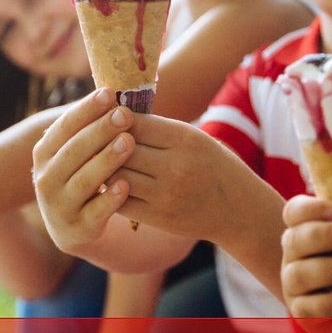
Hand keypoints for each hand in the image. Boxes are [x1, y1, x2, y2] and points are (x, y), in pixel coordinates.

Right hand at [32, 89, 131, 253]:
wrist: (74, 226)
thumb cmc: (82, 174)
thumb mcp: (77, 151)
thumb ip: (89, 125)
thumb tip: (113, 89)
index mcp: (44, 154)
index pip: (64, 126)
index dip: (86, 109)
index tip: (109, 93)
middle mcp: (45, 179)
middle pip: (74, 151)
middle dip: (100, 131)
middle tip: (125, 114)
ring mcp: (59, 206)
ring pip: (84, 180)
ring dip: (106, 160)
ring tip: (129, 143)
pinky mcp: (77, 229)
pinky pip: (95, 212)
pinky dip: (110, 199)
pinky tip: (126, 185)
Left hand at [113, 113, 269, 243]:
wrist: (238, 209)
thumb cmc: (213, 166)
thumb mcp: (194, 138)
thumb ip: (159, 128)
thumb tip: (115, 115)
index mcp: (184, 139)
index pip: (134, 123)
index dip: (114, 121)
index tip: (106, 120)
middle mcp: (175, 165)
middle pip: (120, 149)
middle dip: (104, 144)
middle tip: (93, 142)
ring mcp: (166, 194)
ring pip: (117, 175)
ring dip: (104, 169)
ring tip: (99, 163)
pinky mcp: (159, 217)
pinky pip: (120, 202)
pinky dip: (110, 192)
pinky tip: (110, 184)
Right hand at [280, 194, 331, 332]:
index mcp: (308, 225)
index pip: (295, 211)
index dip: (312, 209)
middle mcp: (295, 252)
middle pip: (294, 239)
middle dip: (325, 235)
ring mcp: (295, 281)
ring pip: (299, 273)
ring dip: (331, 268)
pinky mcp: (301, 311)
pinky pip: (307, 308)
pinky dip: (329, 302)